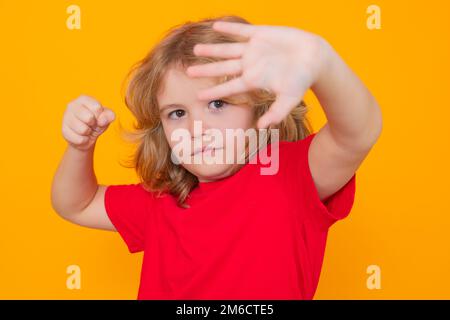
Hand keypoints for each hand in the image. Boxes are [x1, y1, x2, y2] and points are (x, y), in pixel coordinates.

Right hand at [62, 95, 114, 150]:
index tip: (98, 117)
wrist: (87, 137)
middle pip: (89, 118)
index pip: (97, 107)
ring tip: (86, 130)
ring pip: (83, 130)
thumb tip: (102, 120)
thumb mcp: (106, 118)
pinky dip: (84, 140)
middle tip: (91, 124)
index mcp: (83, 99)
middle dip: (94, 124)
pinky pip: (79, 139)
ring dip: (88, 133)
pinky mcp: (64, 131)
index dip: (101, 116)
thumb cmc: (97, 123)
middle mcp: (72, 105)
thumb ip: (109, 115)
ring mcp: (66, 117)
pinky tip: (81, 136)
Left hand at [186, 21, 330, 128]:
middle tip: (188, 72)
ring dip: (212, 49)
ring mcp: (254, 49)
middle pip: (222, 68)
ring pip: (227, 49)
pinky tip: (215, 27)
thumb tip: (262, 127)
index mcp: (253, 80)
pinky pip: (241, 31)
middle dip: (205, 70)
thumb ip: (276, 113)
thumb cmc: (301, 81)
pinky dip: (229, 29)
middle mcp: (249, 65)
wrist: (314, 58)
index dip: (213, 92)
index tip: (198, 97)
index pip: (228, 87)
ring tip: (196, 49)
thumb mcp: (289, 100)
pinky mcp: (261, 34)